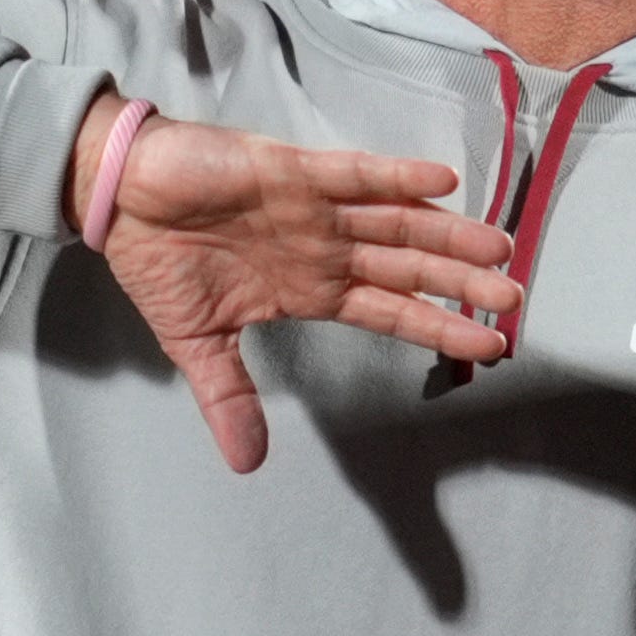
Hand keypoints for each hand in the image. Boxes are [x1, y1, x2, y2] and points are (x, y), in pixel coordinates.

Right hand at [70, 93, 519, 472]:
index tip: (491, 348)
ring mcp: (315, 208)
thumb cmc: (159, 259)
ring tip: (499, 245)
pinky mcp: (292, 171)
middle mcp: (326, 248)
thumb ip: (229, 398)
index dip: (439, 328)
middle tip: (516, 299)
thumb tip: (248, 464)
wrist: (118, 198)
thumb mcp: (196, 343)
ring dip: (447, 233)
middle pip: (409, 267)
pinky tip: (440, 181)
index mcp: (311, 289)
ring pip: (396, 222)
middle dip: (462, 283)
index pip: (391, 313)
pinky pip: (353, 174)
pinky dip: (395, 176)